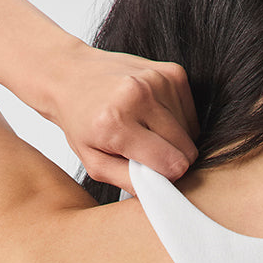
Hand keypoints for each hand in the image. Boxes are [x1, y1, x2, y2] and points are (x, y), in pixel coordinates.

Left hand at [48, 42, 199, 193]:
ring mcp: (158, 79)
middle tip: (146, 151)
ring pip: (191, 132)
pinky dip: (177, 120)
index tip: (151, 170)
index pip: (173, 164)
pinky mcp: (172, 72)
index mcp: (116, 123)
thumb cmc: (81, 122)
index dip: (166, 175)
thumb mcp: (94, 163)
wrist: (70, 75)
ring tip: (145, 129)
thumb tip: (162, 191)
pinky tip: (153, 115)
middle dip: (171, 156)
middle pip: (186, 148)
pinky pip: (191, 113)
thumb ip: (128, 182)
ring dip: (173, 137)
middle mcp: (139, 95)